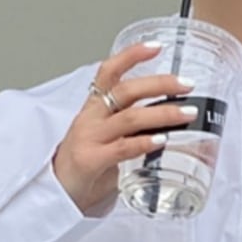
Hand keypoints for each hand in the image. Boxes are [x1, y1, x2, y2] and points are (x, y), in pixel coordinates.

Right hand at [52, 44, 200, 214]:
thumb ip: (131, 133)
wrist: (55, 195)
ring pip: (130, 118)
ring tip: (186, 114)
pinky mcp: (90, 160)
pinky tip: (161, 141)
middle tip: (186, 85)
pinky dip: (143, 143)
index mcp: (94, 109)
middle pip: (127, 91)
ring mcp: (90, 139)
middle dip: (160, 84)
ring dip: (162, 114)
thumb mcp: (106, 142)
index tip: (157, 47)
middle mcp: (91, 119)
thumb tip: (166, 130)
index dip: (131, 56)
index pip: (109, 72)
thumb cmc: (82, 170)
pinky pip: (121, 148)